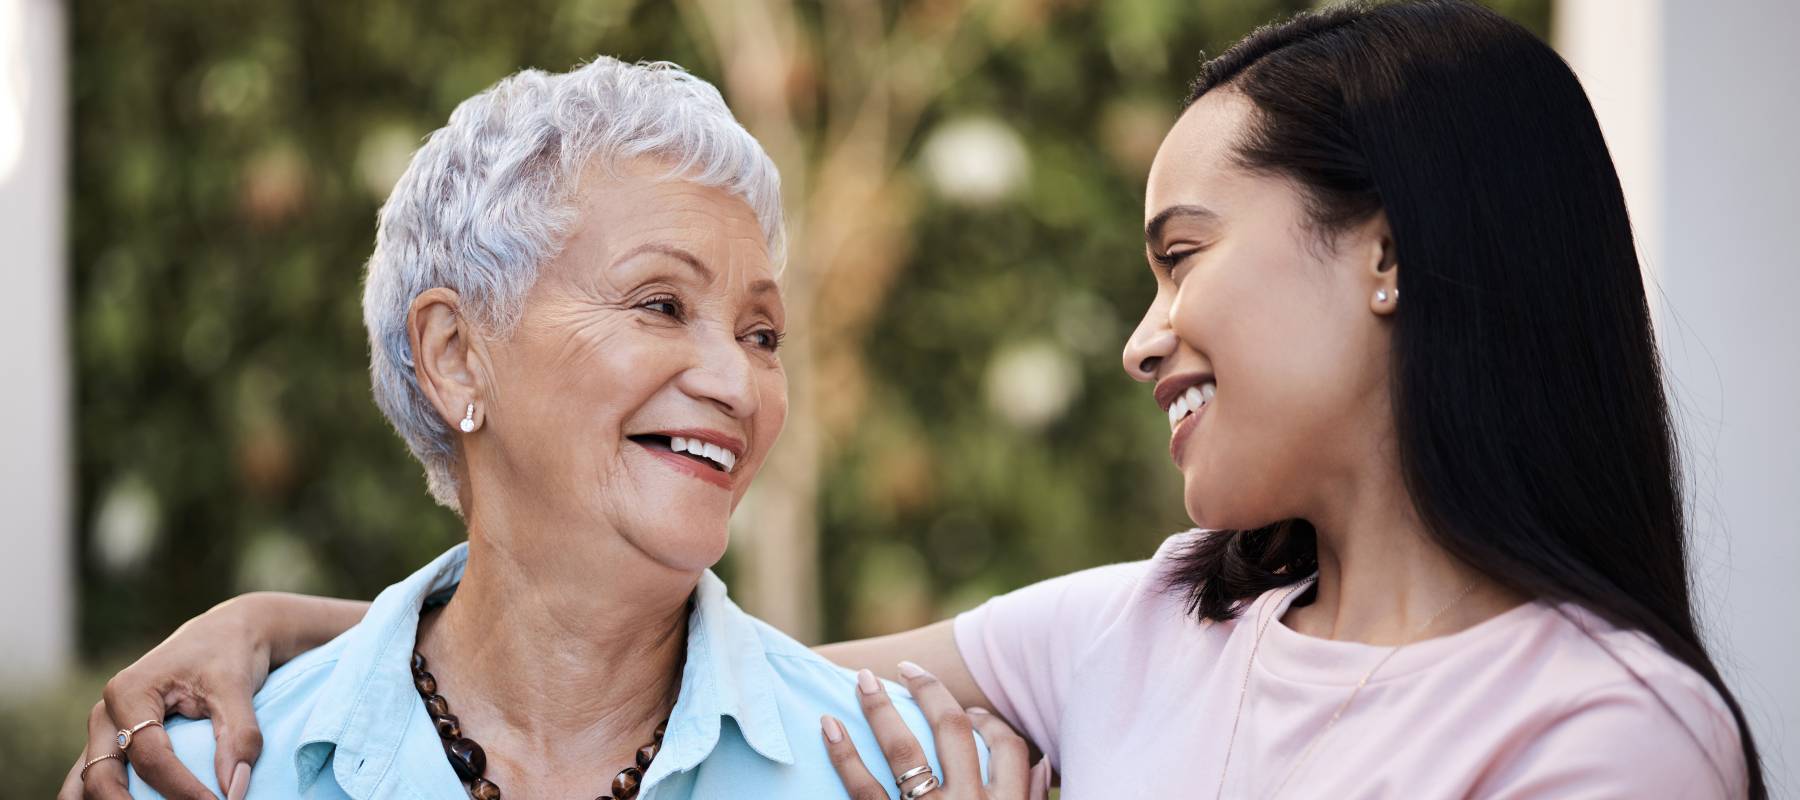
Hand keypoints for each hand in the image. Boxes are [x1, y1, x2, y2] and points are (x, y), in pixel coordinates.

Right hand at [57, 594, 280, 799]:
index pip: (151, 756)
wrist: (222, 636)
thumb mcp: (237, 689)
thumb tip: (234, 789)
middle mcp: (106, 712)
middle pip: (101, 776)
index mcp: (130, 692)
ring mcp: (103, 730)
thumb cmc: (228, 656)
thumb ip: (239, 737)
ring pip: (84, 782)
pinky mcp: (111, 743)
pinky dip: (107, 799)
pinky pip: (96, 778)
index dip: (182, 789)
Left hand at [823, 662, 1049, 799]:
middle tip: (906, 669)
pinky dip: (843, 755)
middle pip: (952, 732)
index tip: (967, 711)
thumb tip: (1043, 765)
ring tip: (863, 681)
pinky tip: (830, 726)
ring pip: (903, 751)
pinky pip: (863, 789)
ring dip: (880, 708)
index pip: (1007, 747)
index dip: (988, 722)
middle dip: (929, 692)